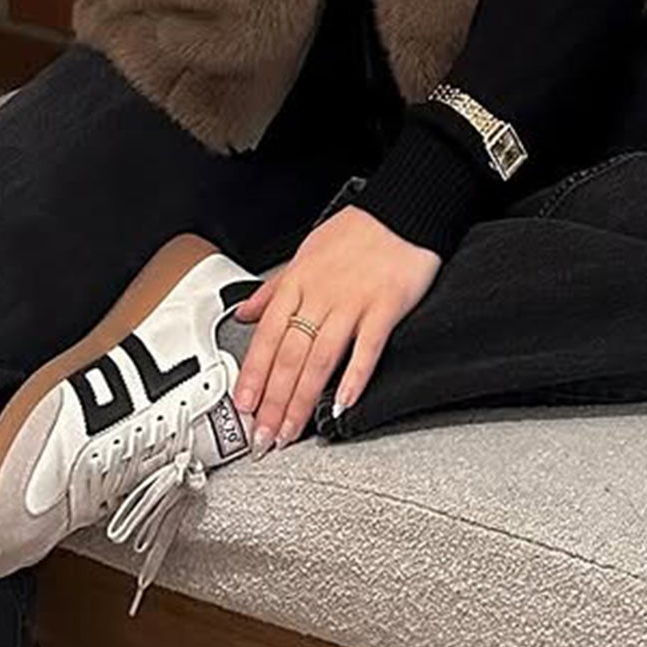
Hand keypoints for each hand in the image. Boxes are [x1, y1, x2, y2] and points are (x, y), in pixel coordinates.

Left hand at [232, 206, 439, 449]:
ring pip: (320, 358)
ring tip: (291, 431)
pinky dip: (355, 377)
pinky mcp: (386, 306)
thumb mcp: (305, 252)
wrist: (402, 211)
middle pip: (289, 355)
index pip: (267, 337)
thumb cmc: (356, 232)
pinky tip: (343, 403)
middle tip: (262, 435)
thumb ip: (274, 288)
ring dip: (302, 400)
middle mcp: (321, 295)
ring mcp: (353, 302)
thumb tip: (246, 312)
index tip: (243, 406)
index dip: (253, 374)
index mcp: (298, 282)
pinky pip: (367, 347)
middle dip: (272, 401)